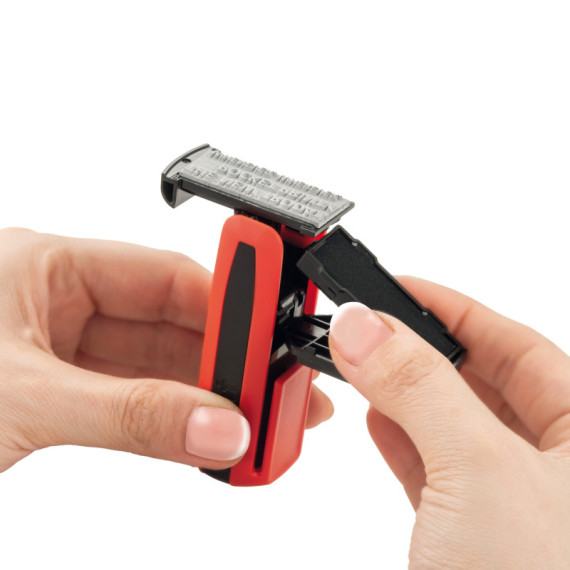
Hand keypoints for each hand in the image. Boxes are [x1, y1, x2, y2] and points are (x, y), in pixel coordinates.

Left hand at [0, 228, 332, 472]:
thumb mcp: (16, 400)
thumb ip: (126, 414)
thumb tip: (215, 426)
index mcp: (47, 266)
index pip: (165, 275)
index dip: (227, 302)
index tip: (274, 331)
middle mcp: (64, 305)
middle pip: (175, 324)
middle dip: (232, 360)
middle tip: (281, 392)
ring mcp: (69, 355)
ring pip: (164, 369)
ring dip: (215, 398)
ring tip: (263, 426)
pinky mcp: (67, 399)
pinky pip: (142, 404)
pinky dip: (182, 424)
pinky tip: (217, 438)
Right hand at [329, 277, 569, 567]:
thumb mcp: (481, 471)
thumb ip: (419, 387)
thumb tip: (363, 328)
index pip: (520, 346)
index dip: (457, 309)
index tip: (400, 288)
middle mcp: (556, 469)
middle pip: (482, 381)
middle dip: (423, 350)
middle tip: (371, 326)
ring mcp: (512, 504)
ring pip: (452, 424)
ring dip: (404, 393)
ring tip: (364, 363)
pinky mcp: (472, 537)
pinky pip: (435, 469)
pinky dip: (400, 440)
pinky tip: (376, 420)